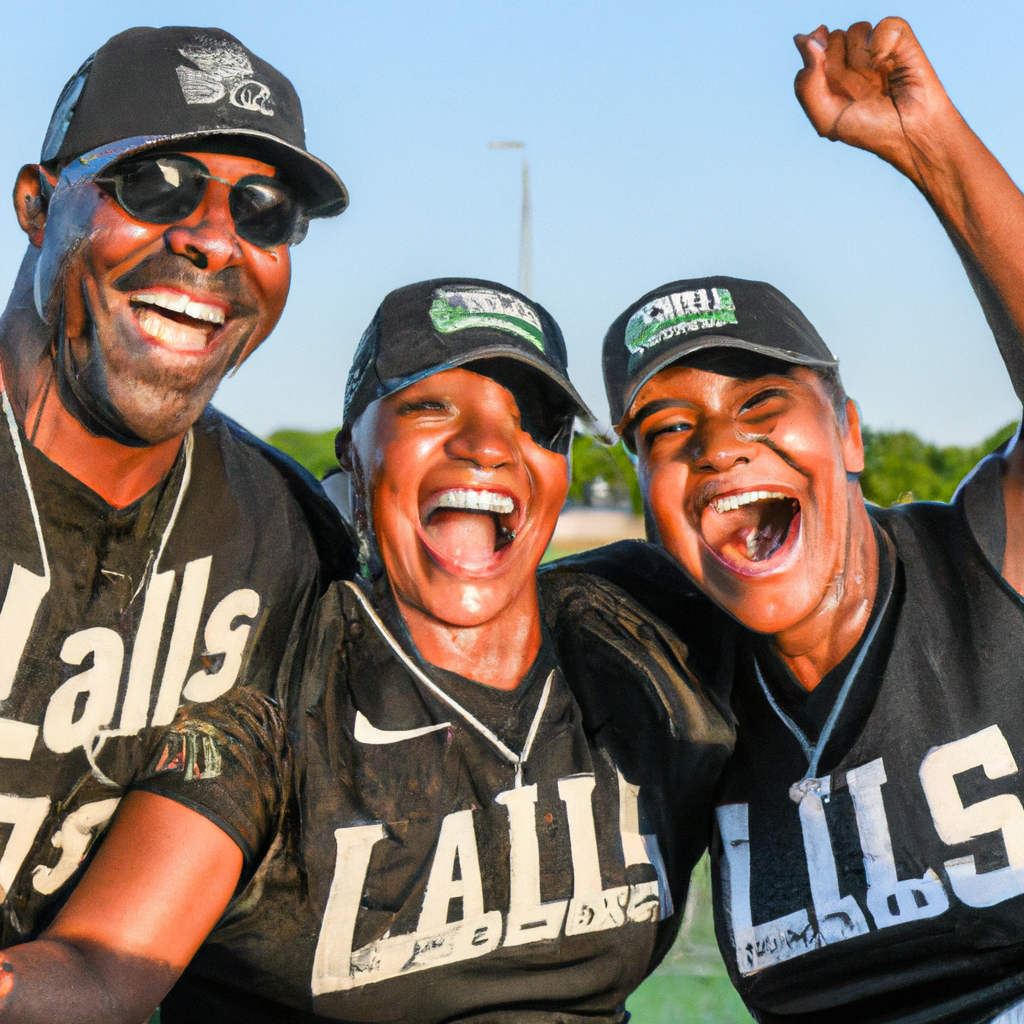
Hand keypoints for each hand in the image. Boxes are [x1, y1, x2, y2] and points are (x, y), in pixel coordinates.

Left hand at [794, 19, 957, 185]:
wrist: (909, 133)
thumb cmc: (867, 129)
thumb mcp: (825, 116)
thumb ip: (806, 82)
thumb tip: (804, 38)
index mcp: (827, 77)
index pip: (812, 50)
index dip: (819, 63)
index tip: (831, 85)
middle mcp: (850, 61)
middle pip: (832, 38)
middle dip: (842, 65)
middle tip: (857, 91)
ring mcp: (874, 49)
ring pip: (856, 29)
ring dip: (864, 59)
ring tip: (876, 82)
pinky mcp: (900, 41)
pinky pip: (885, 25)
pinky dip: (884, 46)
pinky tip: (889, 67)